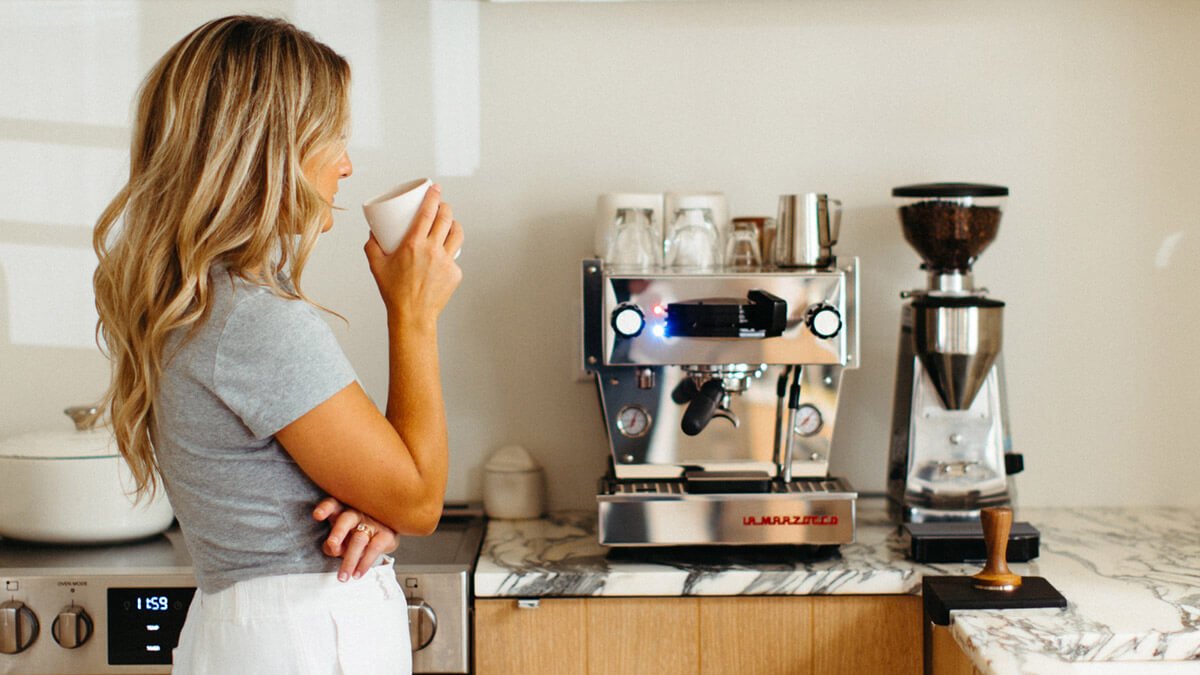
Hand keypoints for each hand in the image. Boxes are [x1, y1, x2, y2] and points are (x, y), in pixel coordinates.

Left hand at [312, 496, 398, 581]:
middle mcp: (357, 514)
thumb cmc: (356, 532)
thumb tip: (333, 549)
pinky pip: (374, 549)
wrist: (386, 531)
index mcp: (342, 510)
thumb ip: (333, 543)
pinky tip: (357, 574)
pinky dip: (364, 563)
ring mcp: (373, 524)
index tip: (317, 516)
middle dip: (339, 531)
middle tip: (332, 544)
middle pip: (347, 519)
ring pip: (359, 539)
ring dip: (349, 559)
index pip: (332, 505)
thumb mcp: (341, 537)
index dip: (325, 509)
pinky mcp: (386, 535)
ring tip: (343, 576)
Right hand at [364, 183, 463, 325]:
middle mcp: (433, 250)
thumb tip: (374, 231)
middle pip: (446, 218)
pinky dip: (450, 251)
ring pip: (457, 234)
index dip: (433, 196)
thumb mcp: (376, 266)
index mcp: (414, 245)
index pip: (428, 212)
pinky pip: (455, 256)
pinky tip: (445, 252)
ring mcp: (446, 262)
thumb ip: (372, 246)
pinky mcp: (455, 273)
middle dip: (445, 206)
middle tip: (441, 205)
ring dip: (454, 224)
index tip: (435, 187)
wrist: (412, 315)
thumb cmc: (394, 292)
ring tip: (449, 223)